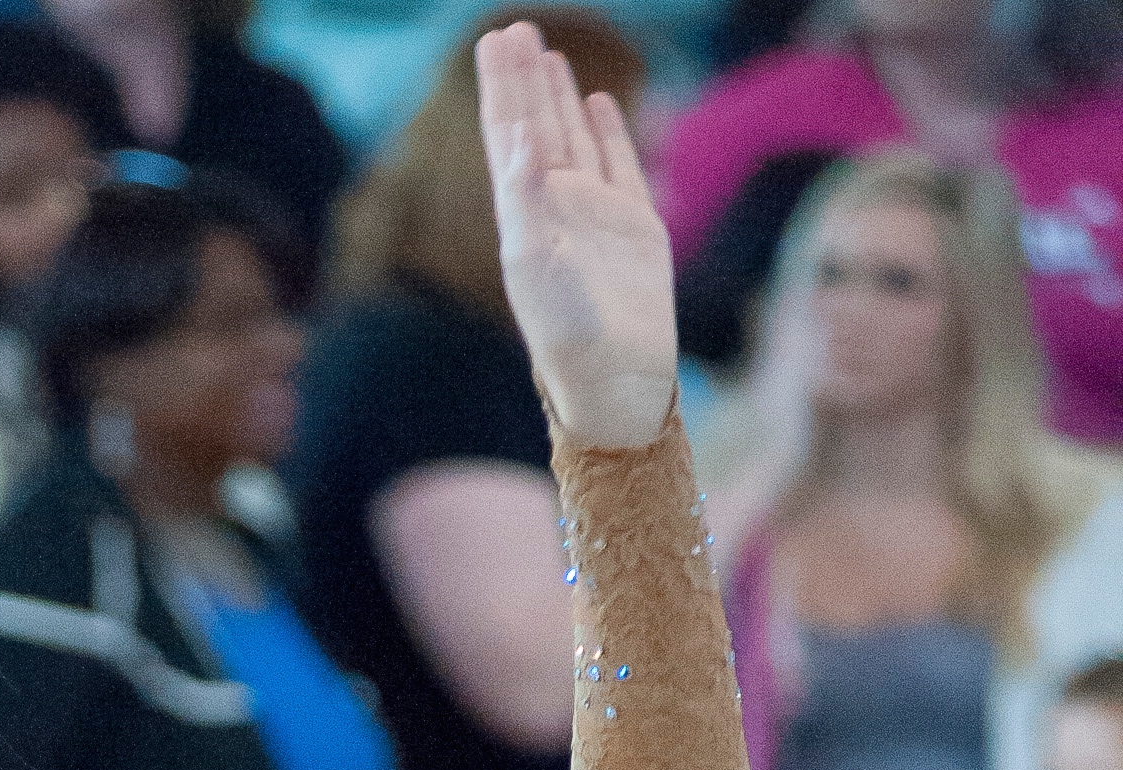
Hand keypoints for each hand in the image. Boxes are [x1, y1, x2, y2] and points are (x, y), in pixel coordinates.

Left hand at [476, 21, 675, 449]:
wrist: (616, 375)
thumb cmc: (566, 331)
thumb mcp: (533, 262)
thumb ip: (523, 197)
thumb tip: (514, 135)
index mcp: (521, 213)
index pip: (505, 135)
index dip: (499, 88)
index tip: (493, 40)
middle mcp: (552, 206)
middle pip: (532, 125)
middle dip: (521, 78)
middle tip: (512, 28)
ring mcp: (594, 212)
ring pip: (571, 136)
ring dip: (555, 96)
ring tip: (544, 52)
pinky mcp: (634, 223)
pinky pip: (616, 162)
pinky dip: (606, 129)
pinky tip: (595, 99)